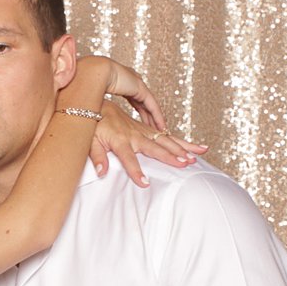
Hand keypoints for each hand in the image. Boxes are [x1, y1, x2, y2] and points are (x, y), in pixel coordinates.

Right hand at [79, 55, 164, 128]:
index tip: (140, 124)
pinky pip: (152, 106)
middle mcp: (131, 82)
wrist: (93, 72)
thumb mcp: (94, 97)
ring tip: (161, 132)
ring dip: (155, 120)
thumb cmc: (88, 83)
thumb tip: (92, 116)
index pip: (134, 100)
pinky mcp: (141, 89)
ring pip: (149, 107)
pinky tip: (162, 127)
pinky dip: (157, 117)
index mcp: (121, 82)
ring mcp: (137, 85)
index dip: (139, 112)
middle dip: (148, 118)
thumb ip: (97, 104)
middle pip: (143, 104)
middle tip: (154, 130)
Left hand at [91, 101, 207, 186]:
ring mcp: (144, 131)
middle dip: (170, 156)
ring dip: (182, 149)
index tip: (144, 183)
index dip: (136, 171)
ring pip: (166, 140)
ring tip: (196, 157)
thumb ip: (97, 156)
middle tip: (184, 165)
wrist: (99, 102)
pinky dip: (183, 142)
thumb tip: (101, 172)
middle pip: (155, 148)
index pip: (128, 159)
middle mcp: (135, 135)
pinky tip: (196, 148)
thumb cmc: (94, 123)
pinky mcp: (149, 130)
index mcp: (120, 140)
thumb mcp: (89, 141)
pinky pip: (168, 136)